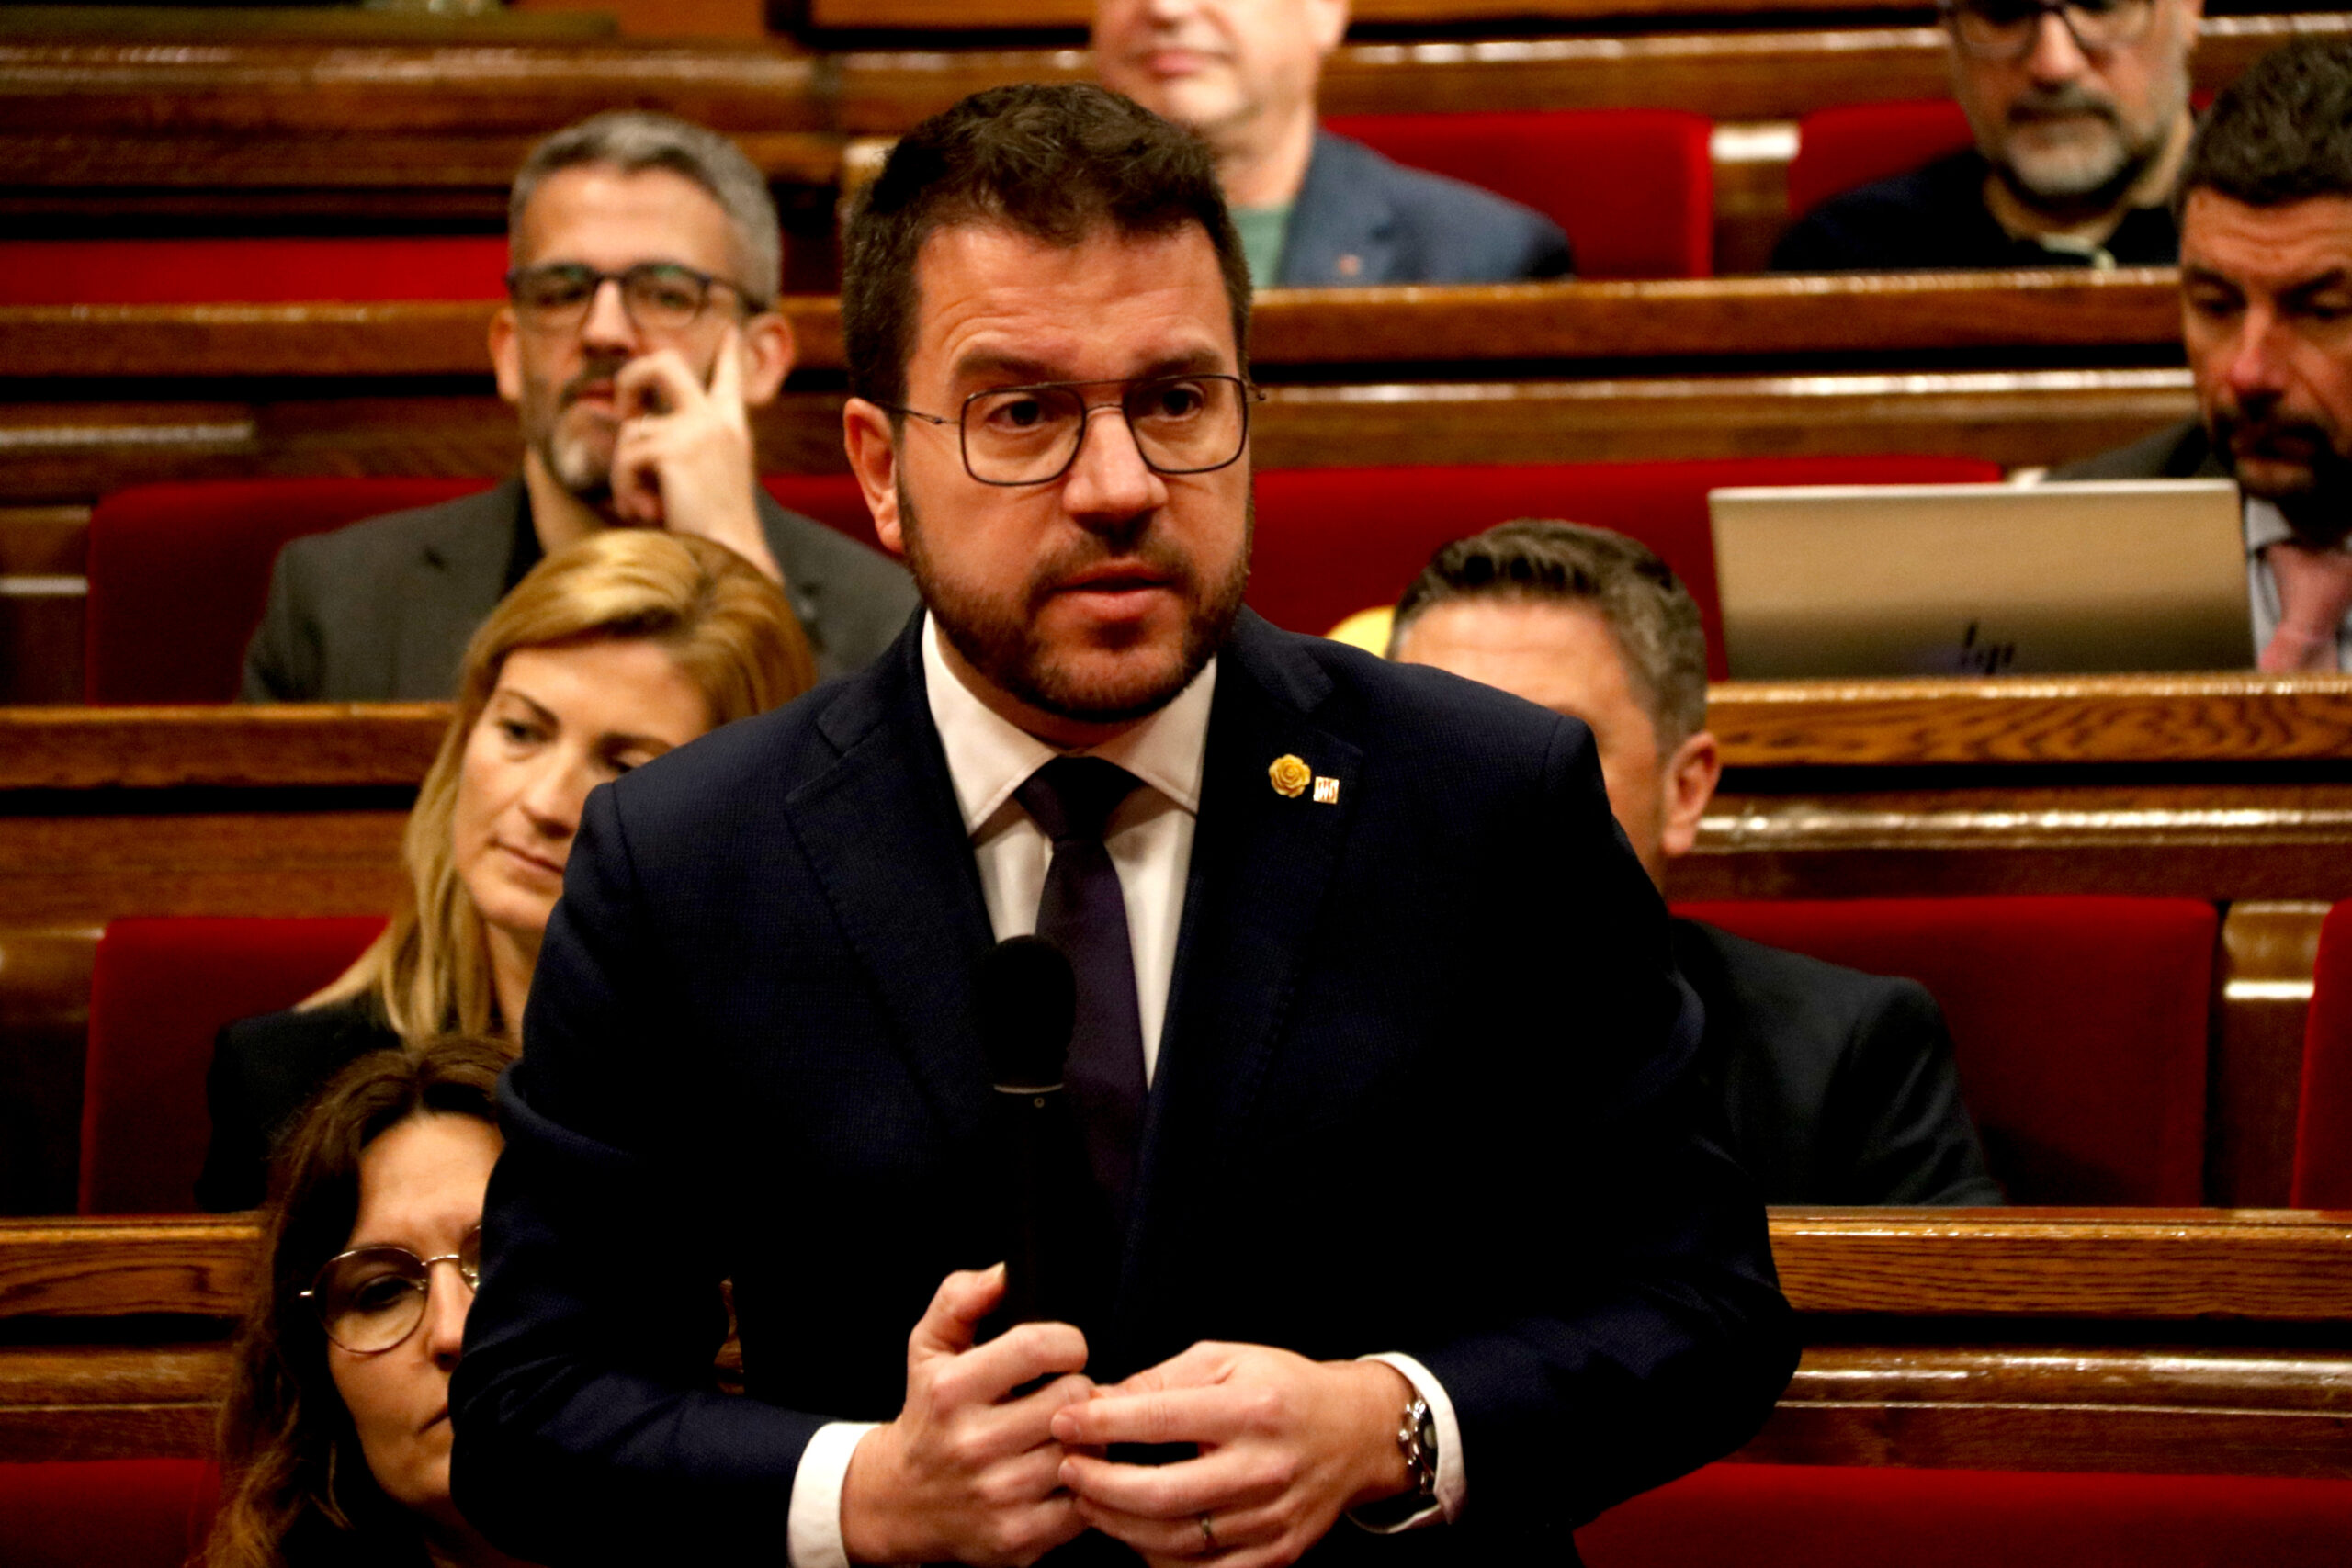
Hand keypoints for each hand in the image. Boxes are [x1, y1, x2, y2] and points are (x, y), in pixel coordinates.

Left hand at [609, 327, 782, 581]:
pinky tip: (651, 513)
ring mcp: (698, 430)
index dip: (729, 355)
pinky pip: (626, 457)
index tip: (732, 331)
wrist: (730, 561)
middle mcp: (717, 423)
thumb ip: (682, 455)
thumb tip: (637, 430)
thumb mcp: (705, 486)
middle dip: (631, 376)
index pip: (729, 382)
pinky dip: (626, 490)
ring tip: (651, 508)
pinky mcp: (674, 447)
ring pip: (631, 429)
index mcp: (731, 432)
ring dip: (627, 474)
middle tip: (624, 411)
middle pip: (665, 362)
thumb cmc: (714, 539)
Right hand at [840, 1264, 1095, 1566]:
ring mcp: (996, 1496)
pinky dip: (1084, 1486)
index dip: (1068, 1343)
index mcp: (951, 1390)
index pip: (1041, 1347)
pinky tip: (1063, 1473)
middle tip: (1063, 1396)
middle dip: (1077, 1390)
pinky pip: (1085, 1503)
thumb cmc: (928, 1412)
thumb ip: (961, 1297)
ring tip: (1064, 1432)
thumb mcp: (929, 1347)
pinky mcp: (1017, 1538)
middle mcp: (972, 1444)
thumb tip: (1003, 1271)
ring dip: (1085, 1439)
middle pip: (1074, 1397)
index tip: (1063, 1352)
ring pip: (1086, 1450)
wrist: (899, 1501)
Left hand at [1052, 1345, 1413, 1567]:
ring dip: (1118, 1525)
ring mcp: (1272, 1519)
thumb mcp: (1226, 1361)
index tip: (1063, 1421)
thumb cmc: (1281, 1388)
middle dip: (1100, 1485)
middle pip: (1161, 1492)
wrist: (1356, 1434)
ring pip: (1175, 1540)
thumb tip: (1096, 1403)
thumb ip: (1160, 1381)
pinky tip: (1135, 1535)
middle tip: (1066, 1470)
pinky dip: (1158, 1560)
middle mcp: (1264, 1468)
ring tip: (1089, 1502)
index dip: (1101, 1423)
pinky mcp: (1276, 1554)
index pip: (1160, 1419)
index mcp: (1251, 1409)